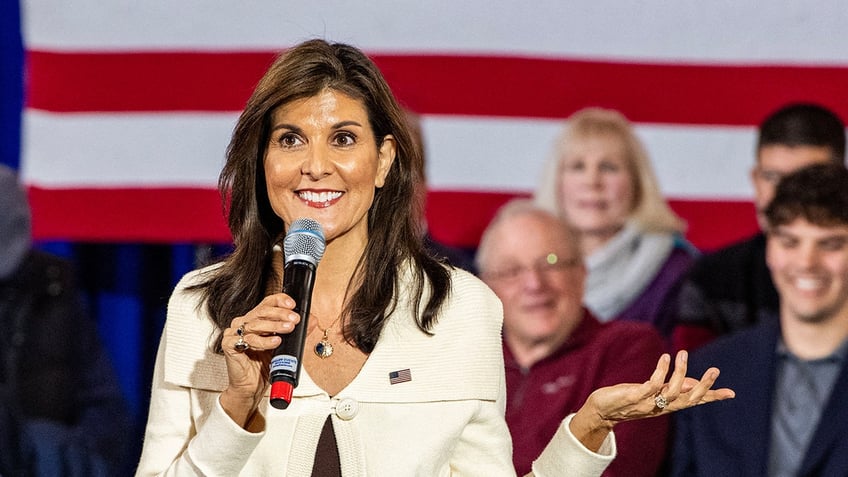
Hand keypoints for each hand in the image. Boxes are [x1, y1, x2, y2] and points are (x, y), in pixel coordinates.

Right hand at [220, 293, 300, 427]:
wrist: (251, 387)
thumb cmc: (263, 366)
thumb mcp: (284, 346)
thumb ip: (297, 333)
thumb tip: (312, 320)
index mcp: (256, 319)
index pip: (267, 303)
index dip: (280, 301)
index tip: (293, 305)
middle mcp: (244, 323)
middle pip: (262, 311)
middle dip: (281, 314)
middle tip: (294, 319)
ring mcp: (235, 333)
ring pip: (255, 324)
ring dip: (274, 326)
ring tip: (288, 329)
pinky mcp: (229, 345)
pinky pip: (246, 340)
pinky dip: (263, 341)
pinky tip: (275, 342)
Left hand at [570, 350, 733, 450]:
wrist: (602, 410)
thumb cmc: (629, 399)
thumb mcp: (654, 394)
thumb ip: (673, 389)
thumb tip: (693, 382)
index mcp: (668, 405)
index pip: (694, 401)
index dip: (712, 397)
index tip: (731, 393)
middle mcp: (662, 406)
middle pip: (689, 400)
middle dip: (704, 386)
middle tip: (715, 370)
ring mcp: (649, 403)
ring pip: (672, 392)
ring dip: (680, 372)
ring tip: (683, 353)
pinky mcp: (635, 396)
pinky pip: (652, 385)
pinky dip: (660, 371)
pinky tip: (665, 358)